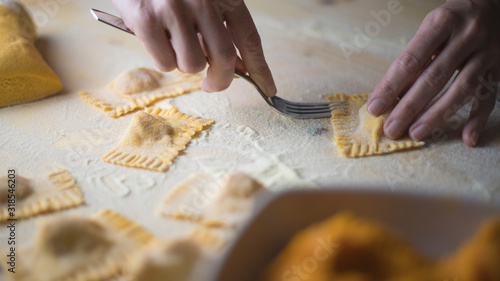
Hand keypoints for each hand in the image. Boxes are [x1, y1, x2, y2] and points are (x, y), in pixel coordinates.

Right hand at [111, 0, 276, 95]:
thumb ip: (219, 28)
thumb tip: (236, 67)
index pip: (250, 38)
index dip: (260, 68)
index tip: (268, 89)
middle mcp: (203, 1)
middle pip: (224, 58)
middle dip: (220, 80)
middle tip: (210, 85)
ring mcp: (174, 9)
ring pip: (192, 64)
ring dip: (184, 64)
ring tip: (173, 43)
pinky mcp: (146, 19)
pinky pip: (165, 63)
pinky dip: (162, 60)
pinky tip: (156, 40)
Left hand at [367, 0, 499, 146]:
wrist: (494, 3)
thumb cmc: (453, 20)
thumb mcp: (430, 30)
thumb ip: (414, 59)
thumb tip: (392, 96)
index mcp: (440, 23)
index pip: (410, 60)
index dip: (390, 86)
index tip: (375, 107)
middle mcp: (466, 36)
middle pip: (433, 77)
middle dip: (409, 107)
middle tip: (392, 128)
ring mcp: (486, 52)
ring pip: (461, 89)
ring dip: (437, 115)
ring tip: (416, 133)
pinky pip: (489, 96)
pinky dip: (478, 119)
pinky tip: (467, 138)